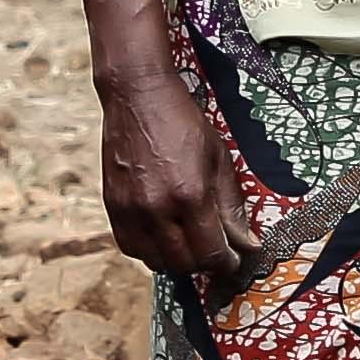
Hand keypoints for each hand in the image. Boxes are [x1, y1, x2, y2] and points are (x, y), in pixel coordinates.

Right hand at [99, 69, 262, 285]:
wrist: (137, 96)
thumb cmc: (180, 122)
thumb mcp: (218, 159)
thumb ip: (231, 206)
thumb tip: (246, 242)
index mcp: (190, 195)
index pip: (211, 253)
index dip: (226, 263)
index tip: (233, 259)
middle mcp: (157, 208)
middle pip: (184, 264)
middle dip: (205, 263)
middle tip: (214, 251)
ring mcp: (131, 210)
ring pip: (156, 262)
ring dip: (177, 261)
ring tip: (189, 244)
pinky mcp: (113, 206)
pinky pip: (131, 248)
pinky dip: (149, 252)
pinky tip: (162, 236)